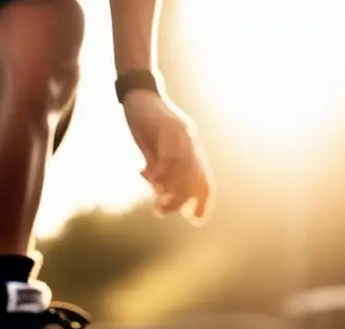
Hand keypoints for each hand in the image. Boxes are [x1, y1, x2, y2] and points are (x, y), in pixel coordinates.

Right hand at [122, 90, 213, 224]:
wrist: (139, 93)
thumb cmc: (147, 124)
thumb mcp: (155, 152)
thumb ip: (160, 171)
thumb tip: (160, 194)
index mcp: (193, 150)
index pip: (205, 181)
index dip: (204, 202)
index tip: (196, 220)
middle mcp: (191, 144)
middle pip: (196, 179)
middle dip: (182, 200)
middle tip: (162, 211)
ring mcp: (180, 135)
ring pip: (183, 170)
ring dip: (170, 190)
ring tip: (156, 203)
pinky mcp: (166, 127)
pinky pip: (167, 155)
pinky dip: (158, 171)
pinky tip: (146, 176)